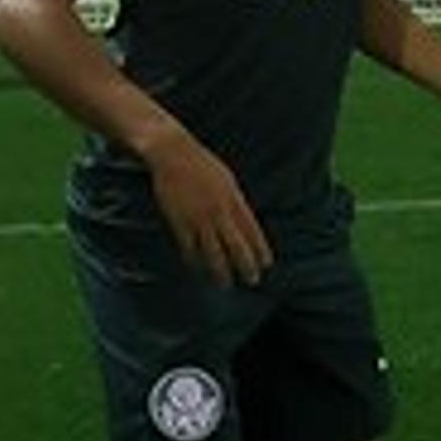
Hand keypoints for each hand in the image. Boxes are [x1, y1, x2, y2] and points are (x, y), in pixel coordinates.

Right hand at [142, 133, 270, 286]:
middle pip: (236, 246)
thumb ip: (236, 203)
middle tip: (252, 281)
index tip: (267, 265)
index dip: (260, 250)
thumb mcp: (228, 181)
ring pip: (213, 252)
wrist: (174, 154)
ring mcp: (199, 218)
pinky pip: (188, 247)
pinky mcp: (179, 221)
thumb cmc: (203, 165)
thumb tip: (245, 222)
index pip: (252, 231)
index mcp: (234, 200)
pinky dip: (194, 261)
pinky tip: (198, 270)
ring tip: (225, 285)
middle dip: (246, 266)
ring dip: (220, 271)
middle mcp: (220, 212)